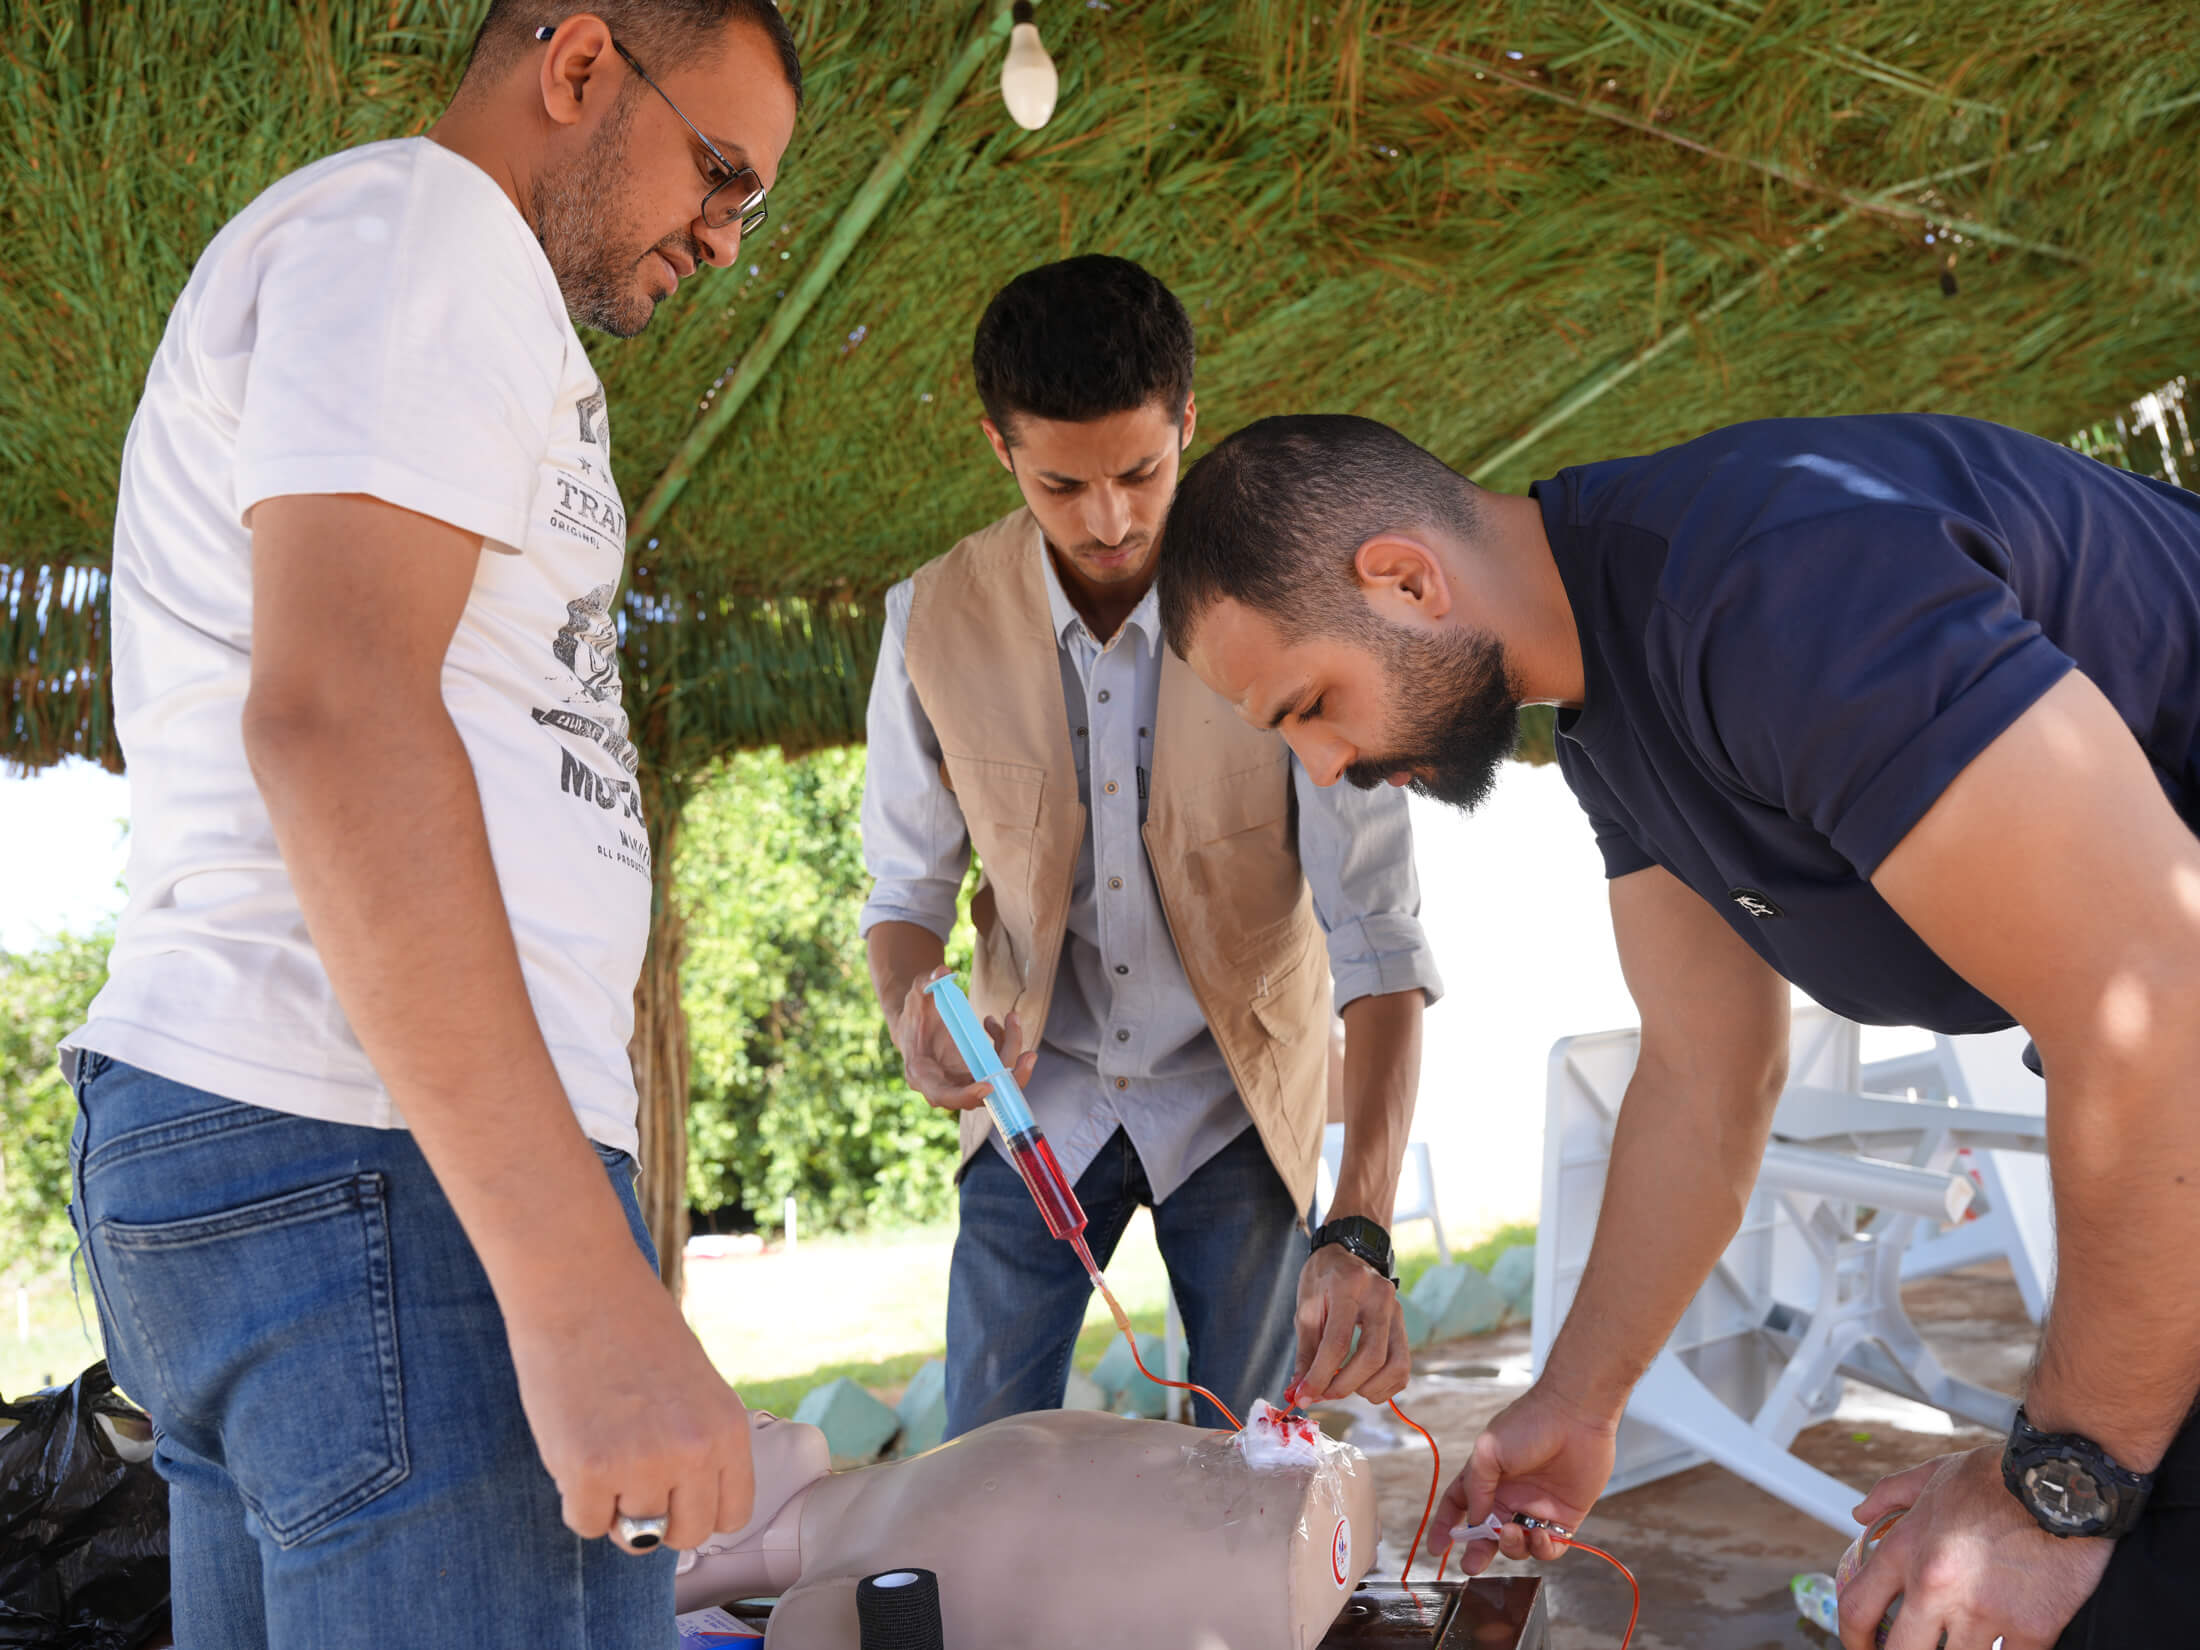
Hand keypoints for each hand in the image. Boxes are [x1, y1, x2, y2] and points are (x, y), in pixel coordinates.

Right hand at [506, 1256, 754, 1552]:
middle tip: (632, 1478)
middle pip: (685, 1535)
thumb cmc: (633, 1330)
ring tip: (600, 1444)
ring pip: (632, 1535)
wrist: (580, 1287)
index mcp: (728, 1429)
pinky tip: (574, 1447)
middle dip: (658, 1520)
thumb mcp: (694, 1388)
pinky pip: (585, 1523)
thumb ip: (698, 1445)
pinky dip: (576, 1499)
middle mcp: (694, 1452)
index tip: (674, 1493)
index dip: (697, 1509)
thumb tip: (681, 1506)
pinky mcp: (588, 1470)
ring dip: (613, 1503)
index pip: (731, 1515)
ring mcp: (642, 1464)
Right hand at [891, 964, 1036, 1111]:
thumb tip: (942, 973)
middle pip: (981, 1096)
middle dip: (1009, 1078)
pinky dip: (1006, 1046)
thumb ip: (926, 984)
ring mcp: (963, 1082)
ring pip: (997, 1080)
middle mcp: (945, 1085)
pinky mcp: (977, 1074)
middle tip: (1029, 1056)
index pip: (944, 1096)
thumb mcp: (917, 994)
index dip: (966, 1095)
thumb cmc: (915, 1012)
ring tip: (1012, 1019)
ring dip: (1012, 1053)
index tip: (988, 1085)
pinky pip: (999, 1066)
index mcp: (923, 1075)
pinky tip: (996, 1023)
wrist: (917, 1025)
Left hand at [1288, 1241, 1410, 1403]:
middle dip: (1344, 1386)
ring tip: (1343, 1387)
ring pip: (1395, 1366)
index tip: (1304, 1396)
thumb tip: (1300, 1391)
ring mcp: (1398, 1311)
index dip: (1320, 1376)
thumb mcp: (1306, 1307)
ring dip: (1367, 1389)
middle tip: (1323, 1394)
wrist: (1350, 1252)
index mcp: (1349, 1286)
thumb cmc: (1323, 1279)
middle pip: (1372, 1357)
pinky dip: (1384, 1386)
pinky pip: (1403, 1368)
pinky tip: (1362, 1384)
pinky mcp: (1404, 1326)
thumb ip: (1306, 1352)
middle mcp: (1380, 1298)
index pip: (1338, 1342)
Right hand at [1432, 1380, 1616, 1572]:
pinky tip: (1541, 1536)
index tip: (1436, 1549)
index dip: (1446, 1527)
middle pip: (1488, 1534)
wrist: (1574, 1416)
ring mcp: (1536, 1508)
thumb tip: (1475, 1521)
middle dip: (1477, 1552)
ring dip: (1511, 1547)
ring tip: (1514, 1532)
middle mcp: (1510, 1496)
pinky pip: (1550, 1548)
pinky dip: (1543, 1550)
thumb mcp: (1488, 1452)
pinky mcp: (1564, 1517)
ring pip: (1518, 1545)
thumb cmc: (1528, 1424)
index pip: (1459, 1506)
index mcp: (1487, 1478)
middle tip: (1471, 1565)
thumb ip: (1476, 1489)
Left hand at [1837, 1445, 2111, 1649]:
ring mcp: (1982, 1611)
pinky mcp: (2031, 1628)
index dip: (1852, 1640)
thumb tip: (1859, 1513)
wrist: (2064, 1481)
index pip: (1855, 1609)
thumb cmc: (1999, 1476)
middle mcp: (1934, 1585)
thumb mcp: (1934, 1474)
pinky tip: (2005, 1648)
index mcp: (1905, 1549)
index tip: (1862, 1648)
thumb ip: (1890, 1495)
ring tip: (1965, 1645)